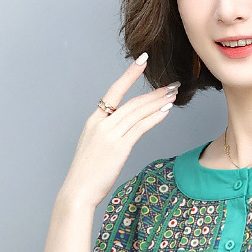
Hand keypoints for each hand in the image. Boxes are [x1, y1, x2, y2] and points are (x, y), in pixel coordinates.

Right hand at [59, 56, 178, 210]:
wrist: (78, 190)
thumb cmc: (87, 173)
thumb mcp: (94, 146)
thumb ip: (108, 133)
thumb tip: (126, 129)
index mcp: (94, 120)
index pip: (114, 91)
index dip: (129, 75)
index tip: (142, 62)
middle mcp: (101, 123)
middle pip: (132, 102)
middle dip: (154, 93)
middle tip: (172, 85)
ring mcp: (110, 134)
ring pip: (138, 112)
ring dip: (158, 102)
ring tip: (173, 96)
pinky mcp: (119, 147)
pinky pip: (140, 128)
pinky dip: (154, 118)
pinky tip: (166, 112)